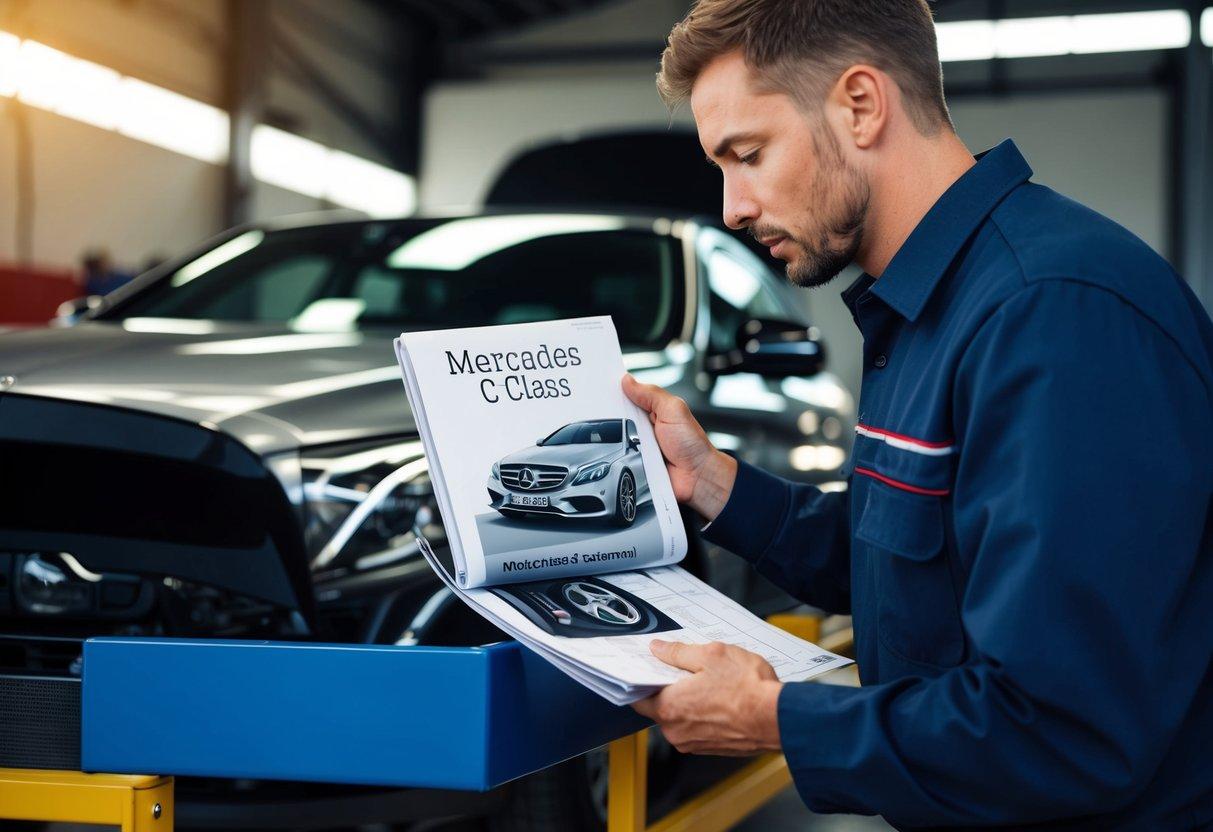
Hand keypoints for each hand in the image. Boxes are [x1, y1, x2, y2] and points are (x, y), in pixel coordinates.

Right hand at [621, 374, 737, 521]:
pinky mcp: (632, 465)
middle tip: (614, 414)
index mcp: (653, 412)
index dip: (615, 392)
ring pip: (614, 438)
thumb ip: (652, 394)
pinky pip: (617, 458)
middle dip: (611, 415)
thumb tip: (628, 381)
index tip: (601, 387)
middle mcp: (642, 429)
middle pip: (616, 418)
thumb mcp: (674, 410)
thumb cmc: (692, 445)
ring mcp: (636, 448)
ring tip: (625, 437)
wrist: (697, 478)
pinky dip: (618, 457)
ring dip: (616, 438)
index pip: (628, 398)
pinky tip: (623, 454)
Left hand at [631, 640, 781, 755]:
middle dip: (669, 689)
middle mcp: (677, 732)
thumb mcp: (710, 654)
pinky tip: (719, 698)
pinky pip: (697, 728)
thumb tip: (658, 649)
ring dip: (688, 702)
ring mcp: (694, 744)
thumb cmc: (747, 688)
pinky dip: (703, 715)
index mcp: (669, 708)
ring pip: (680, 718)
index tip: (647, 669)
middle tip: (684, 670)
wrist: (778, 717)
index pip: (637, 698)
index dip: (641, 681)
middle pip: (660, 707)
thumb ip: (678, 652)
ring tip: (709, 682)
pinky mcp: (712, 748)